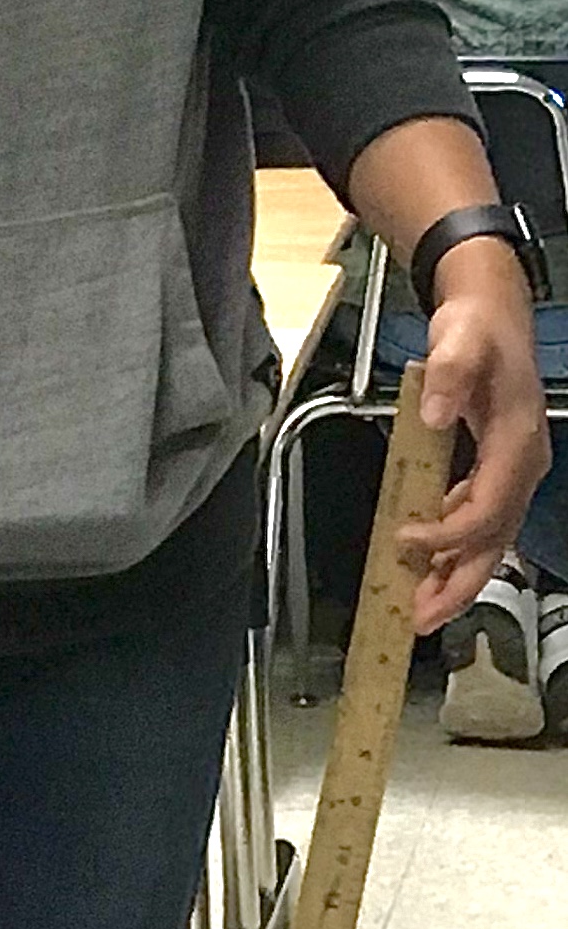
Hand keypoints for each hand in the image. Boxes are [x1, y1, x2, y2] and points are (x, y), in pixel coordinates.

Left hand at [397, 243, 551, 631]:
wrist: (492, 311)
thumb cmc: (476, 328)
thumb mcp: (460, 340)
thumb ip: (449, 374)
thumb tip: (436, 416)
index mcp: (517, 445)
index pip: (487, 509)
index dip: (450, 533)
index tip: (407, 539)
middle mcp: (521, 466)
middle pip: (495, 541)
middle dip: (460, 584)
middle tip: (421, 617)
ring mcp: (511, 470)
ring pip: (487, 537)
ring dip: (455, 572)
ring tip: (419, 605)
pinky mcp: (495, 467)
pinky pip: (477, 517)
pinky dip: (453, 543)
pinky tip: (426, 558)